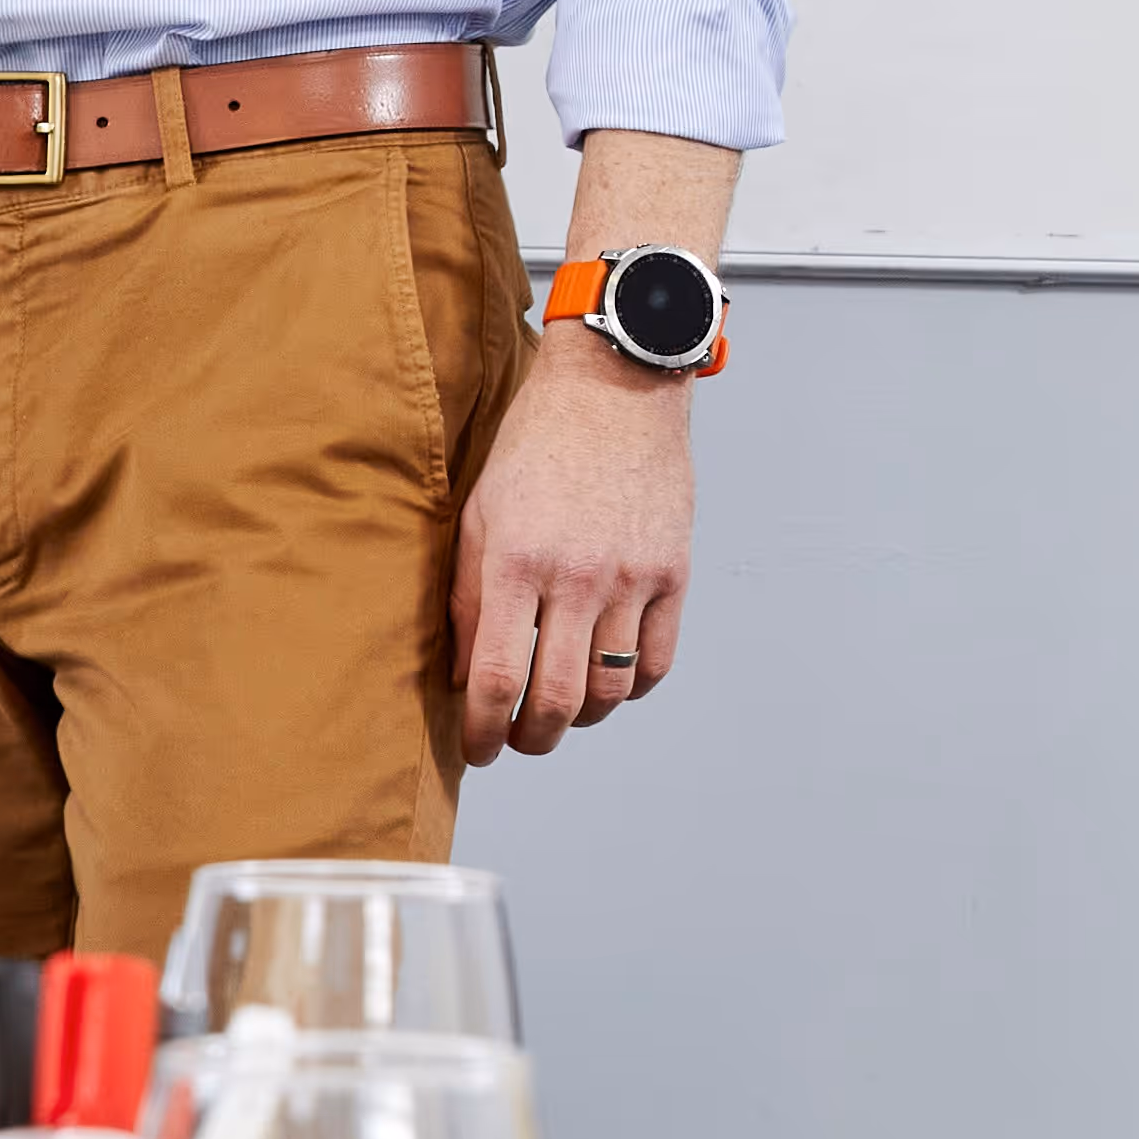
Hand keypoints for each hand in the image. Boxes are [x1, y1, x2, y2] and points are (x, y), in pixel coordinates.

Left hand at [458, 329, 692, 760]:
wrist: (616, 389)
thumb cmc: (537, 446)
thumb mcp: (480, 514)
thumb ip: (469, 599)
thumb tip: (465, 677)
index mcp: (518, 561)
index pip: (499, 678)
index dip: (483, 731)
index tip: (476, 750)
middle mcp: (578, 577)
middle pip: (557, 700)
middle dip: (530, 738)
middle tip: (517, 740)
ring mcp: (632, 578)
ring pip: (611, 691)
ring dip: (581, 718)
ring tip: (562, 711)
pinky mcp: (673, 572)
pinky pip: (656, 662)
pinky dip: (631, 688)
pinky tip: (609, 678)